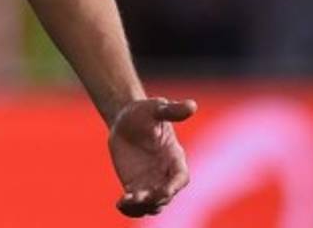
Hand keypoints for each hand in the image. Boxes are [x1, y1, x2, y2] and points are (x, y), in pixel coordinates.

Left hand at [108, 97, 195, 216]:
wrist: (125, 119)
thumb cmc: (144, 112)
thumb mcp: (156, 108)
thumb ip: (172, 110)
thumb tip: (192, 105)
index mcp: (175, 157)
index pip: (180, 177)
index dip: (174, 186)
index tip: (164, 191)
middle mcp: (165, 174)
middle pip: (166, 195)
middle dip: (155, 199)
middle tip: (139, 196)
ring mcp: (151, 182)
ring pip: (152, 204)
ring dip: (142, 206)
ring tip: (127, 200)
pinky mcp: (135, 186)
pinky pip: (136, 203)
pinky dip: (130, 208)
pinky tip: (120, 204)